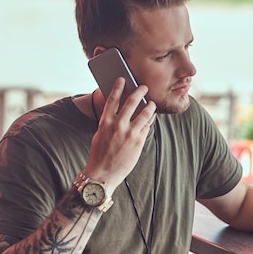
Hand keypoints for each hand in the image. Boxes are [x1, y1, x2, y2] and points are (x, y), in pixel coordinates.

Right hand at [84, 77, 156, 191]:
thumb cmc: (100, 154)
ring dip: (150, 106)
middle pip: (132, 102)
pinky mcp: (139, 141)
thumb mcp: (100, 134)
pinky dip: (150, 120)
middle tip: (144, 87)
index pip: (113, 99)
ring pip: (145, 113)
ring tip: (152, 103)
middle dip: (140, 92)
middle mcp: (118, 125)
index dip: (118, 87)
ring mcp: (129, 133)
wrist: (102, 174)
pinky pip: (147, 126)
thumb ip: (110, 122)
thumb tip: (120, 111)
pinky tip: (151, 117)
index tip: (122, 79)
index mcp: (105, 122)